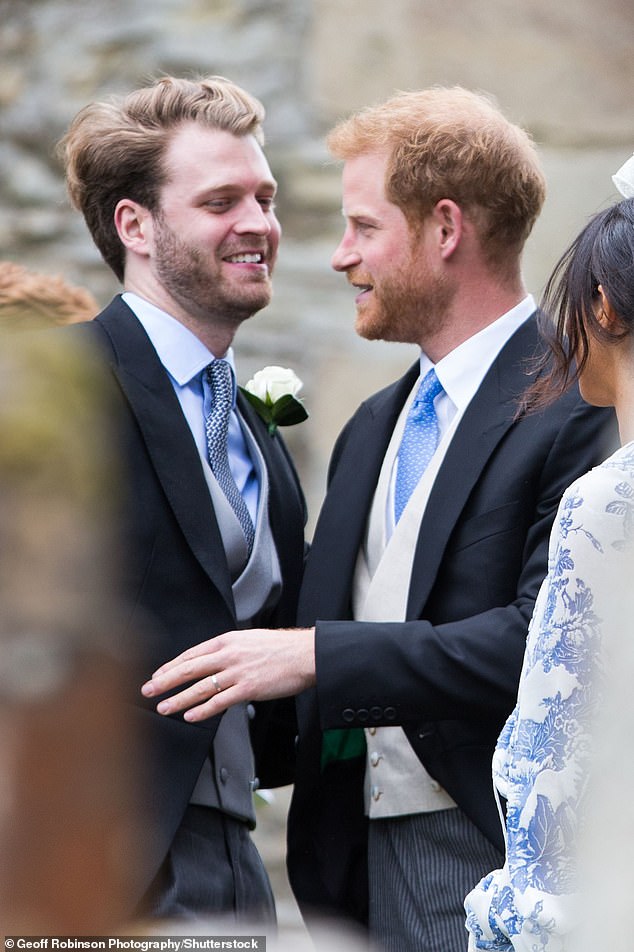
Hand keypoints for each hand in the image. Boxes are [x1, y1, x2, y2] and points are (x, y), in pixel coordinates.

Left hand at [140, 627, 315, 720]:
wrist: (305, 654)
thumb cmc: (281, 648)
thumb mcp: (250, 640)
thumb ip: (230, 650)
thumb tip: (214, 661)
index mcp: (227, 640)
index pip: (191, 654)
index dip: (171, 666)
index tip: (157, 675)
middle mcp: (229, 654)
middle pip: (189, 668)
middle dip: (165, 680)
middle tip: (148, 690)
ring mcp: (237, 671)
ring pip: (200, 687)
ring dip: (178, 698)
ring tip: (163, 707)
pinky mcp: (248, 688)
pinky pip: (219, 701)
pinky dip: (202, 710)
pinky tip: (190, 716)